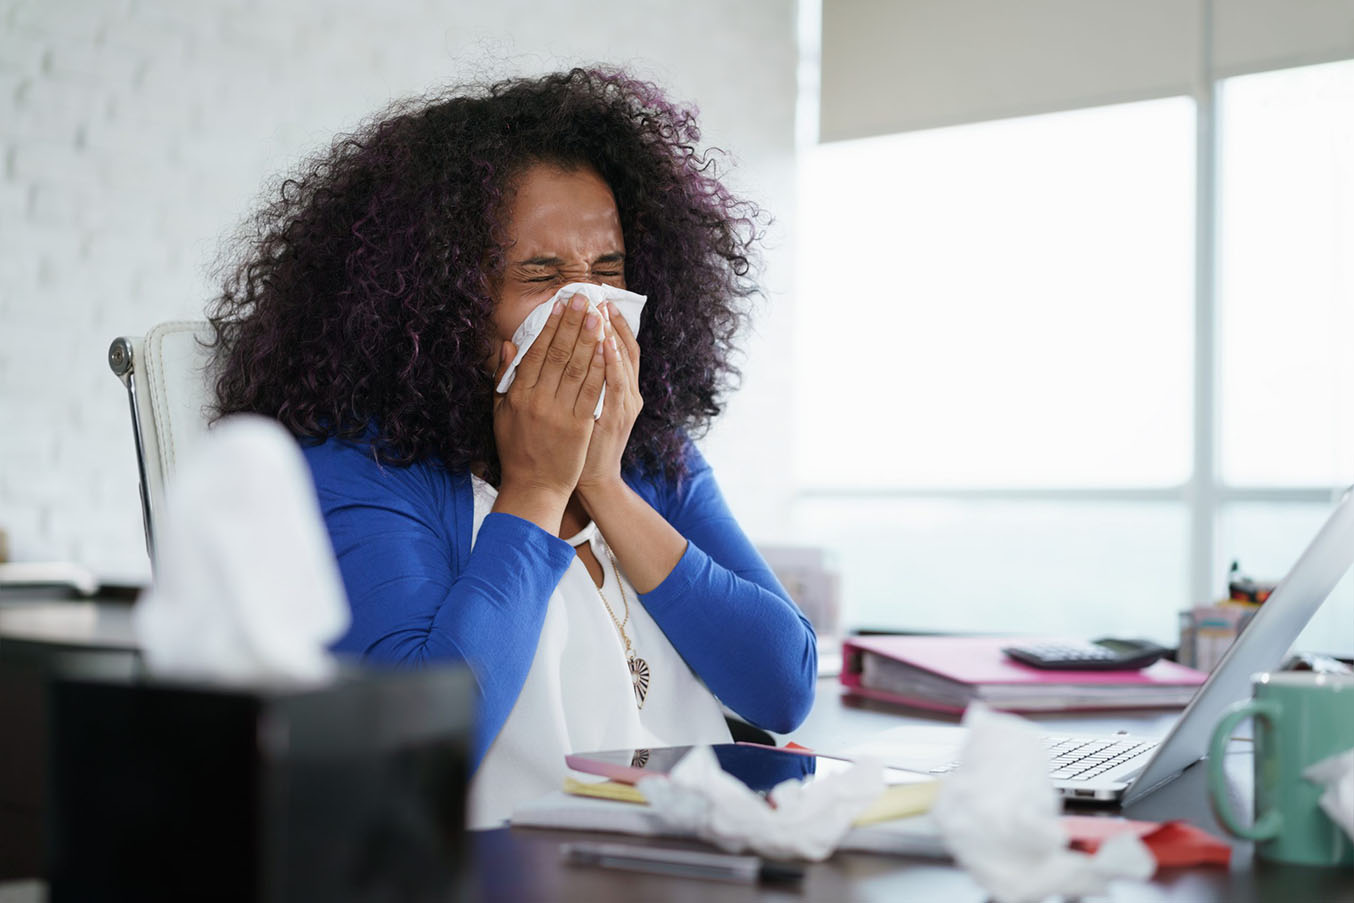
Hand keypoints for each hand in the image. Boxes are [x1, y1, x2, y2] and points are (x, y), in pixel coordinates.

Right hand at [491, 293, 607, 528]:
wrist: (534, 487)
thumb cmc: (517, 450)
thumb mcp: (501, 413)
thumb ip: (504, 378)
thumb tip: (509, 345)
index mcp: (518, 394)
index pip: (536, 352)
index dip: (550, 326)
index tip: (559, 304)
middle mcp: (537, 400)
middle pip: (558, 353)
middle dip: (572, 323)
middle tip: (583, 298)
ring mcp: (559, 412)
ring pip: (577, 367)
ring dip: (589, 338)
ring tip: (597, 314)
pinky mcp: (579, 425)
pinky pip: (592, 390)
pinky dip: (600, 367)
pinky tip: (607, 348)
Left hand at [577, 301, 642, 503]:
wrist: (592, 478)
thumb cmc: (584, 442)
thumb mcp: (588, 407)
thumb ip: (582, 379)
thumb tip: (571, 351)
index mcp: (621, 388)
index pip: (619, 347)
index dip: (611, 323)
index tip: (597, 300)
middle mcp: (628, 393)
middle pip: (623, 349)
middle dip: (610, 322)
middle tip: (597, 297)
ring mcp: (624, 405)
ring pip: (622, 362)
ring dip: (612, 335)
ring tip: (601, 311)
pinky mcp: (616, 418)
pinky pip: (615, 385)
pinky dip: (612, 363)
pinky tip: (604, 344)